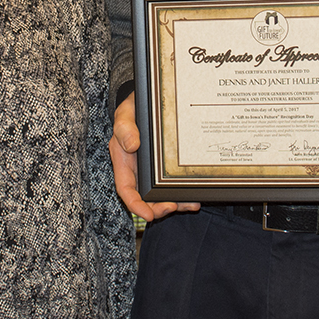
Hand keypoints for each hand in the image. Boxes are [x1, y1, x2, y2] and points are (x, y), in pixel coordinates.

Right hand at [111, 95, 198, 221]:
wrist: (144, 104)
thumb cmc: (132, 110)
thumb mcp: (125, 116)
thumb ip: (125, 129)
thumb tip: (131, 145)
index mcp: (124, 163)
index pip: (126, 189)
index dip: (135, 205)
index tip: (147, 214)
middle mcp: (137, 171)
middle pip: (145, 199)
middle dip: (157, 208)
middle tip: (172, 207)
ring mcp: (151, 172)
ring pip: (161, 196)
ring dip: (174, 204)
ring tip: (189, 204)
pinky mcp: (164, 170)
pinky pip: (172, 186)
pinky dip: (183, 195)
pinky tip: (194, 198)